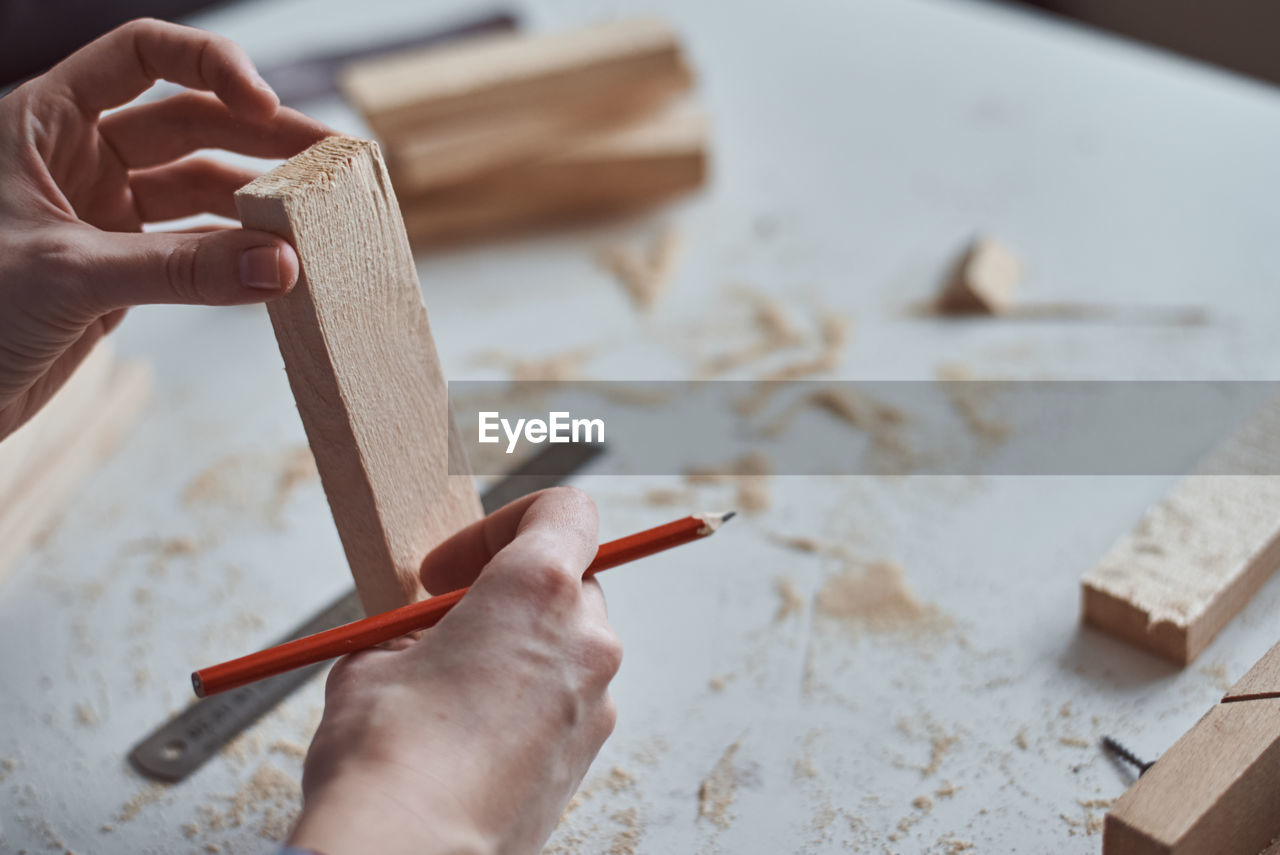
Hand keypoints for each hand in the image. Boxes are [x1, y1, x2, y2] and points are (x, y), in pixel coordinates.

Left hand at [0, 19, 330, 438]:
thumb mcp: (68, 275)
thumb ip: (179, 270)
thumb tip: (282, 266)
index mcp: (43, 121)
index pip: (140, 57)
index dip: (209, 66)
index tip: (263, 104)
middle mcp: (77, 157)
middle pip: (190, 122)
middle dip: (263, 137)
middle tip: (330, 159)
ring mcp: (103, 212)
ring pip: (200, 189)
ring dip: (258, 200)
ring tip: (320, 214)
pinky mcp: (122, 267)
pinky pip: (195, 249)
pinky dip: (238, 256)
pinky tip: (281, 263)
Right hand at [292, 487, 622, 854]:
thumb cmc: (387, 754)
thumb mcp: (374, 659)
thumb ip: (416, 629)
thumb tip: (421, 638)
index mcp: (536, 590)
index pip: (564, 510)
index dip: (503, 525)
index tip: (450, 568)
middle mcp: (584, 638)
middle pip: (568, 579)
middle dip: (509, 590)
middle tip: (448, 621)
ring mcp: (596, 700)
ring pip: (569, 643)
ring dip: (520, 646)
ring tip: (452, 684)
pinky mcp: (588, 754)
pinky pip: (566, 699)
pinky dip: (530, 698)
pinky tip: (471, 733)